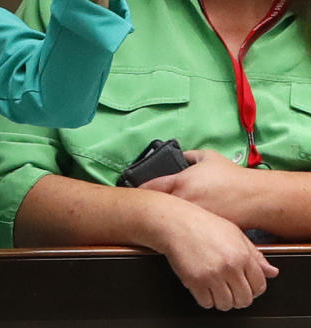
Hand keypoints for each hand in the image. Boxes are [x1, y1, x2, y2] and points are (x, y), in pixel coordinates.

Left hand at [141, 149, 257, 227]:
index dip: (138, 190)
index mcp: (181, 182)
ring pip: (170, 221)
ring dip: (164, 220)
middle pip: (157, 207)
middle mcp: (184, 201)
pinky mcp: (203, 231)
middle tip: (140, 208)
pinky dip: (182, 230)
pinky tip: (179, 230)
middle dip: (149, 207)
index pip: (150, 187)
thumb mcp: (208, 156)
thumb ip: (189, 155)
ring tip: (157, 220)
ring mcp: (193, 218)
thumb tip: (178, 155)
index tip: (131, 192)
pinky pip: (187, 231)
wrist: (255, 198)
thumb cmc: (232, 176)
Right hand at [152, 199, 277, 309]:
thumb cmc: (201, 224)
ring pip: (226, 304)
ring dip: (221, 300)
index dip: (253, 289)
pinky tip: (201, 286)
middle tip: (228, 288)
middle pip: (244, 299)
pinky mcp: (195, 281)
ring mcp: (212, 275)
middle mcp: (230, 267)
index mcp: (242, 255)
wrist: (173, 222)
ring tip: (213, 287)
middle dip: (237, 297)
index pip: (259, 286)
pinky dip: (205, 299)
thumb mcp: (234, 233)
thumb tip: (272, 272)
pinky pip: (206, 303)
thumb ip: (255, 254)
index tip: (244, 286)